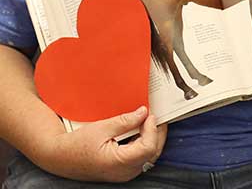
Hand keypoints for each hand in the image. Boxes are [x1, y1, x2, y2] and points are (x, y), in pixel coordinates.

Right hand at [37, 106, 167, 182]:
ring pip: (148, 156)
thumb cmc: (77, 144)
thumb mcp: (102, 127)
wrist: (61, 157)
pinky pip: (140, 158)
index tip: (150, 114)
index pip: (148, 147)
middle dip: (157, 133)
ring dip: (151, 137)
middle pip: (152, 153)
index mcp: (119, 162)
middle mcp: (124, 172)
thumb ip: (125, 121)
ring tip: (148, 120)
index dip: (152, 129)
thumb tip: (143, 112)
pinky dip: (143, 143)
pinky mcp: (122, 171)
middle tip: (154, 114)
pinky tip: (140, 130)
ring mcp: (124, 173)